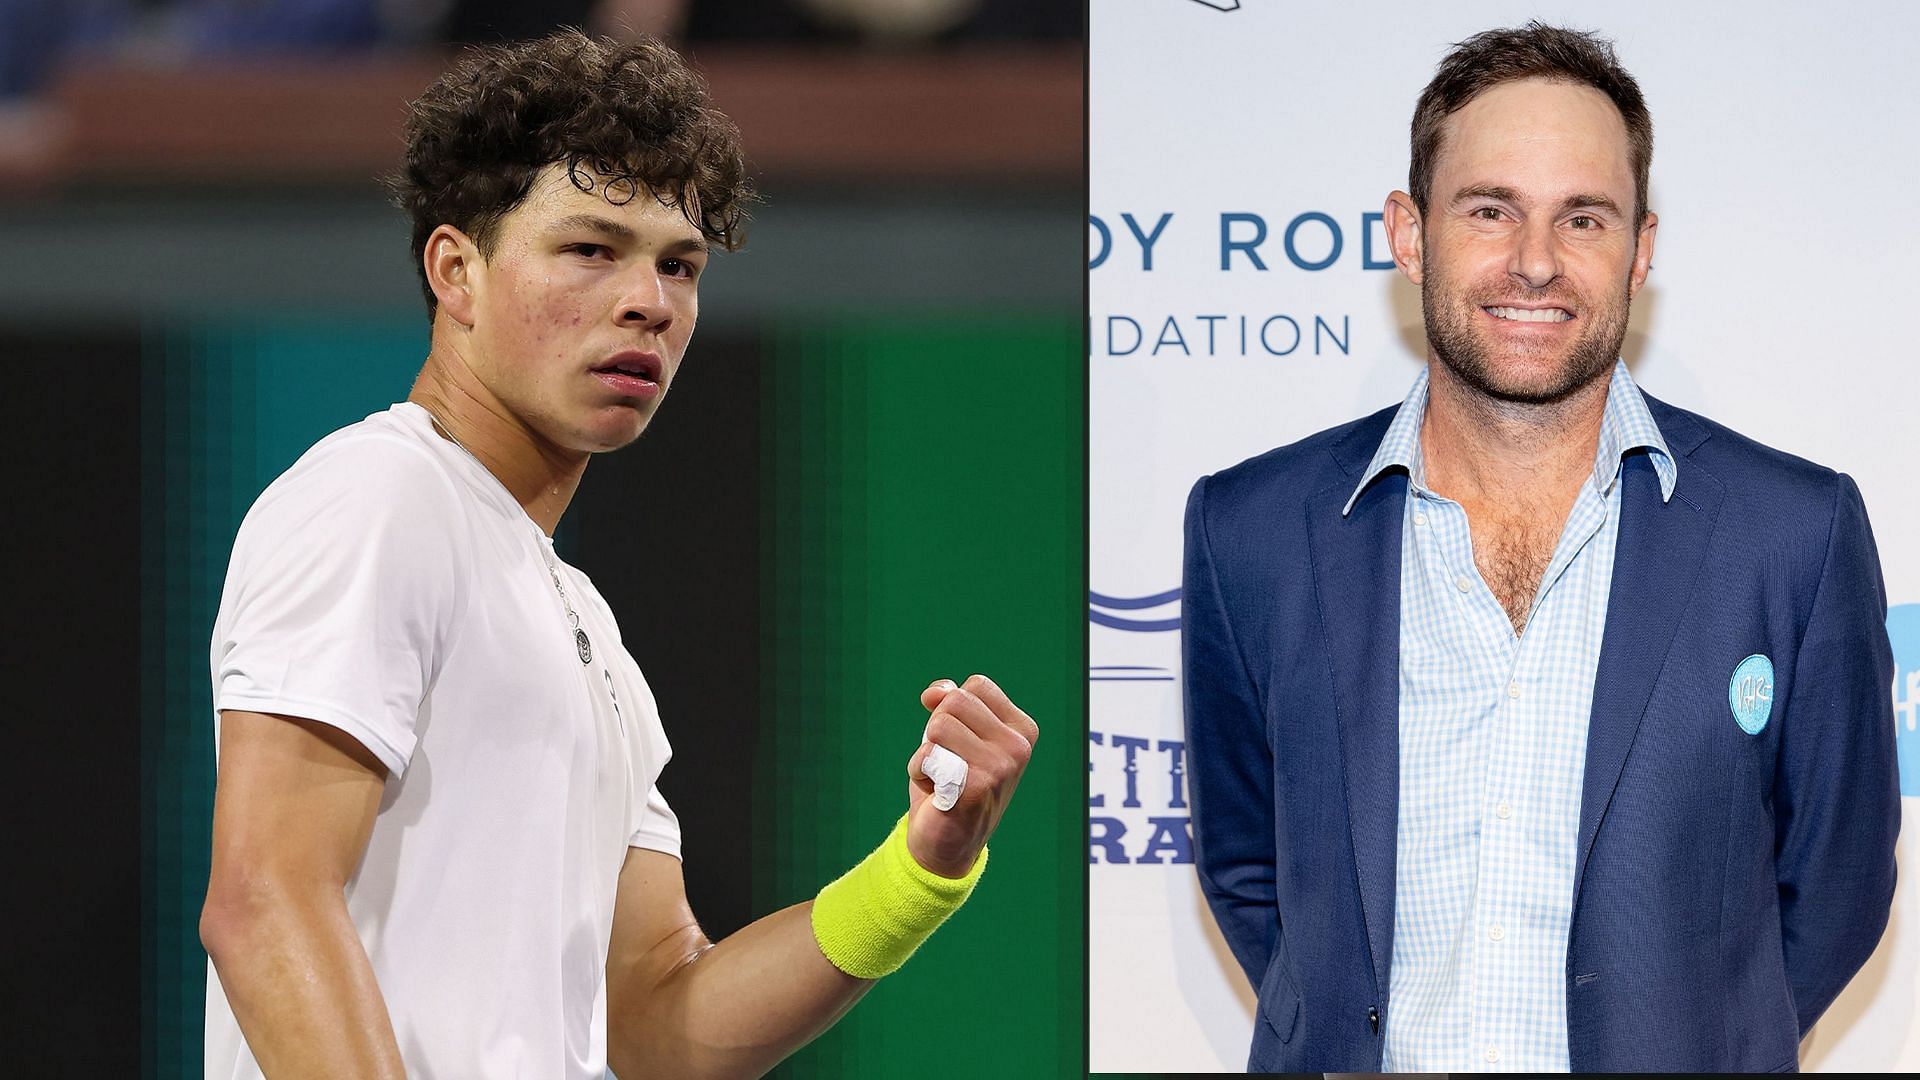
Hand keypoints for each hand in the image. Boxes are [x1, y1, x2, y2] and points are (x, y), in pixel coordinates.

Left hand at [904, 674, 1037, 877]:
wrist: (945, 845)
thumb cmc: (950, 782)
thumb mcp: (954, 734)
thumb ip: (949, 702)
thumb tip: (934, 692)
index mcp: (1022, 730)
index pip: (977, 686)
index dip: (951, 706)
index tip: (957, 741)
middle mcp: (1019, 747)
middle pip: (955, 701)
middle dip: (936, 729)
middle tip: (947, 762)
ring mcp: (1002, 767)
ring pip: (938, 725)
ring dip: (926, 751)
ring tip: (941, 776)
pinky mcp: (977, 786)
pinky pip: (927, 754)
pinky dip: (919, 771)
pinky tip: (936, 793)